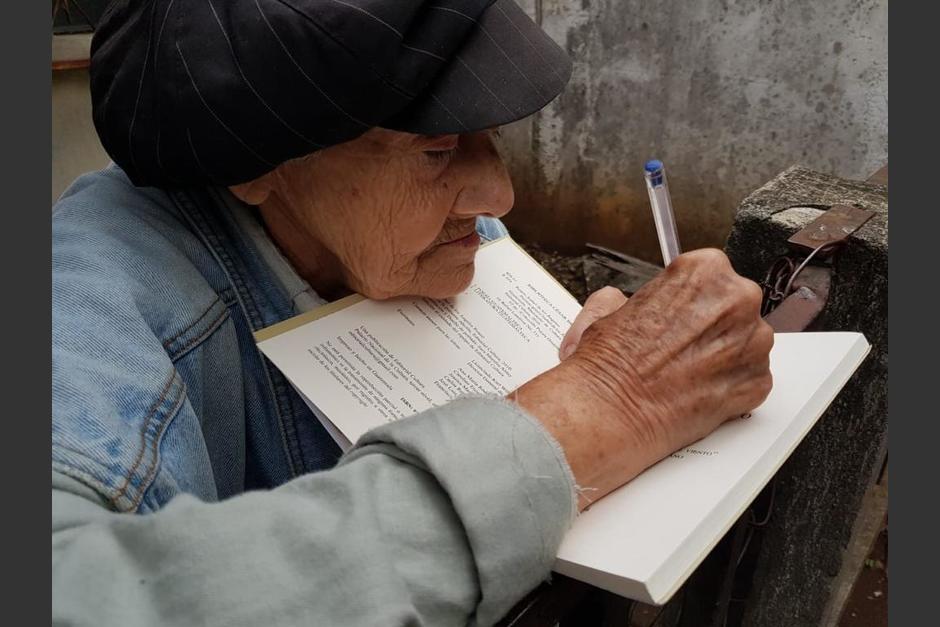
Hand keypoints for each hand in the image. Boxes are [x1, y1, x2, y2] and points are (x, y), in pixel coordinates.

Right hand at [512, 249, 773, 509]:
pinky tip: (697, 391)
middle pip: (734, 307)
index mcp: (705, 270)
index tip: (680, 315)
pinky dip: (729, 386)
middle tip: (680, 347)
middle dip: (712, 326)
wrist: (610, 413)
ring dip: (724, 356)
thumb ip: (631, 297)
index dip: (691, 299)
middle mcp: (738, 300)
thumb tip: (627, 303)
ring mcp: (754, 343)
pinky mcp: (758, 382)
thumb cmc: (609, 364)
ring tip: (685, 372)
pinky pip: (750, 379)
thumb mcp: (607, 308)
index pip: (710, 276)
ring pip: (747, 343)